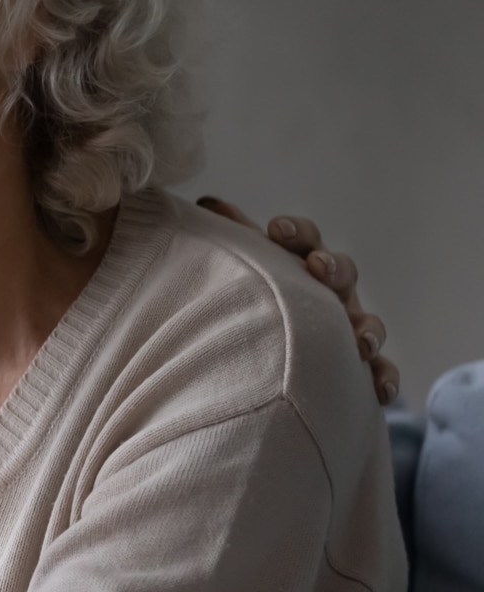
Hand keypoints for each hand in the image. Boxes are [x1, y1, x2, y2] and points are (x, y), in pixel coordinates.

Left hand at [196, 197, 399, 404]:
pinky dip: (384, 378)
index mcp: (302, 262)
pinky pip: (380, 371)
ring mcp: (350, 327)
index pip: (305, 239)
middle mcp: (332, 291)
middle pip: (342, 273)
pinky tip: (380, 391)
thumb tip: (206, 199)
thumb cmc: (260, 294)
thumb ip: (230, 235)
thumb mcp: (245, 265)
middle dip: (333, 268)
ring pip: (368, 323)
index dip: (295, 232)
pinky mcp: (360, 366)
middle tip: (317, 267)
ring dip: (368, 329)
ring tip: (360, 342)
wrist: (276, 351)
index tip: (276, 229)